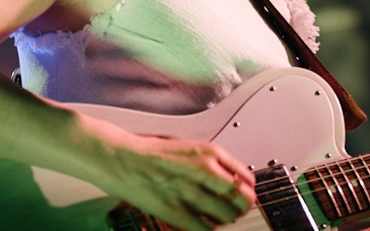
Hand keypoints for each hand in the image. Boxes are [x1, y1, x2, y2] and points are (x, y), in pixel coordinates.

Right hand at [94, 128, 257, 230]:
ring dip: (225, 221)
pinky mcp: (175, 210)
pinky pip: (204, 229)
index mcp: (209, 152)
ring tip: (217, 220)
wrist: (122, 158)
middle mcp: (205, 170)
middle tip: (235, 212)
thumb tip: (227, 180)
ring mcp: (191, 191)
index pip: (246, 177)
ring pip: (227, 216)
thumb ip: (209, 163)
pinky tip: (201, 226)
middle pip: (243, 198)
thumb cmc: (150, 152)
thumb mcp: (188, 148)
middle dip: (241, 208)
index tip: (243, 197)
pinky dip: (207, 230)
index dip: (248, 191)